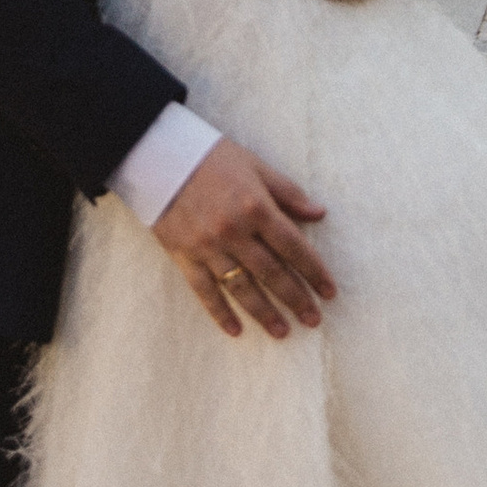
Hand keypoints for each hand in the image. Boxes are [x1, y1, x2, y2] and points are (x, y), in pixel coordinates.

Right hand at [152, 139, 333, 337]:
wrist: (157, 154)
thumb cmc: (210, 157)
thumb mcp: (255, 166)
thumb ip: (288, 192)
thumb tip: (319, 213)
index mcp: (256, 207)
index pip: (293, 247)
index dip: (314, 272)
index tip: (329, 292)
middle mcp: (234, 231)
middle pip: (272, 273)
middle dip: (296, 299)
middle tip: (313, 321)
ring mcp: (208, 246)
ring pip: (242, 288)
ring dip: (264, 313)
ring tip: (282, 332)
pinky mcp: (183, 255)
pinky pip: (205, 291)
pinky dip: (220, 312)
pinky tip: (236, 330)